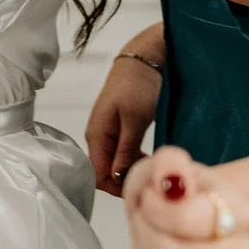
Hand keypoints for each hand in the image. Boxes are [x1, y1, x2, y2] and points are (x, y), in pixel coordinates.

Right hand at [88, 36, 163, 196]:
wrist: (144, 61)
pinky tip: (150, 160)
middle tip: (150, 180)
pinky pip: (122, 156)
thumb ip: (124, 150)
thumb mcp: (134, 119)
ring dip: (131, 172)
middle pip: (104, 173)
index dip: (115, 187)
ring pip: (115, 166)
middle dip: (125, 181)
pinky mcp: (119, 132)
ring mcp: (108, 135)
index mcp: (96, 135)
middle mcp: (98, 138)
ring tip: (153, 169)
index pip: (96, 174)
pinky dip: (134, 162)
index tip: (140, 188)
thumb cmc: (138, 85)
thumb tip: (116, 178)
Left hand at [123, 147, 248, 248]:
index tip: (154, 197)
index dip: (160, 209)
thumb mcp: (163, 164)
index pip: (196, 219)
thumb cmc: (170, 192)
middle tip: (146, 220)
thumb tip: (174, 181)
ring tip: (147, 243)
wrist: (170, 217)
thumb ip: (169, 163)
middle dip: (148, 233)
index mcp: (239, 211)